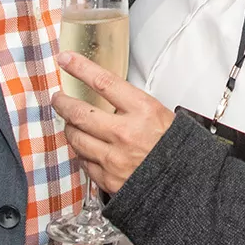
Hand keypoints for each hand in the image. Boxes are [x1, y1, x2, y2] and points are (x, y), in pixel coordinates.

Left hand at [47, 53, 174, 193]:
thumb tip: (110, 95)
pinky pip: (83, 162)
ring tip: (71, 124)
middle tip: (59, 98)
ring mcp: (114, 158)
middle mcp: (125, 133)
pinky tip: (86, 148)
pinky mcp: (107, 178)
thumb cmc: (177, 149)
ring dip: (70, 128)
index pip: (103, 82)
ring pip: (76, 138)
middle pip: (79, 112)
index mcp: (143, 112)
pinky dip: (82, 152)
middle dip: (63, 103)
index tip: (66, 60)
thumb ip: (134, 105)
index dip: (80, 68)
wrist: (186, 184)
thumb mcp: (163, 115)